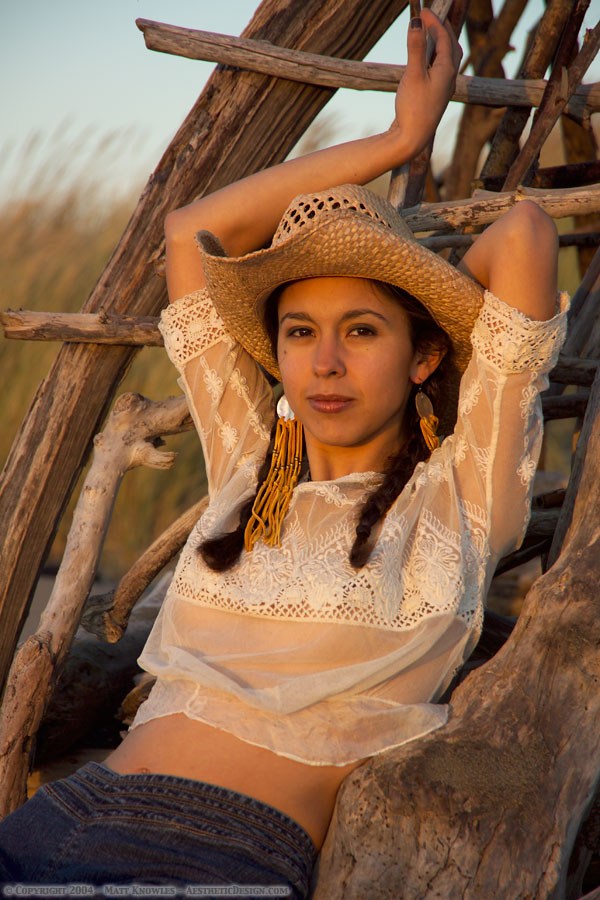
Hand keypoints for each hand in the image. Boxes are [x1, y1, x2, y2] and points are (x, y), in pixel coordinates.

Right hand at [392, 9, 461, 157]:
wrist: (412, 139)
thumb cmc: (413, 108)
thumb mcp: (412, 75)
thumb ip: (415, 47)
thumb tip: (416, 21)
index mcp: (447, 69)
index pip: (444, 37)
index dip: (434, 22)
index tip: (422, 10)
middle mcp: (450, 78)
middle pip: (452, 46)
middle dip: (443, 29)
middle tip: (431, 17)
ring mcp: (444, 88)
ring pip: (449, 59)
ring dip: (442, 43)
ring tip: (432, 34)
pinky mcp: (435, 97)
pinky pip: (441, 70)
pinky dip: (436, 58)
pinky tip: (427, 61)